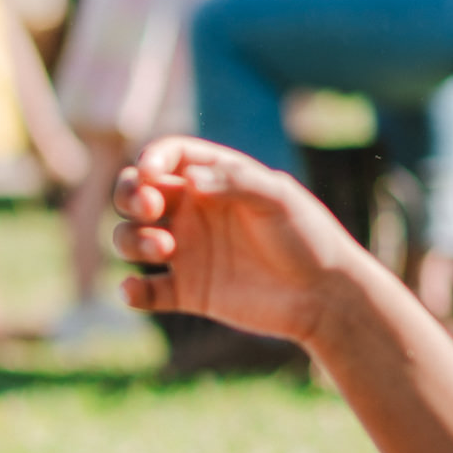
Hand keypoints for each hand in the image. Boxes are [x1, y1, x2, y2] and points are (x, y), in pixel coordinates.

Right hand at [111, 137, 378, 346]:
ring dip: (130, 241)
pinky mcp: (187, 292)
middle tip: (149, 209)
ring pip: (130, 239)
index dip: (151, 159)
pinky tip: (134, 291)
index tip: (151, 173)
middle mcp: (193, 212)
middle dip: (128, 196)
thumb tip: (188, 180)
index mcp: (213, 180)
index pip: (167, 157)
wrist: (324, 296)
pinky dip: (132, 292)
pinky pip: (146, 292)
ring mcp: (186, 252)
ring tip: (163, 250)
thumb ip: (235, 181)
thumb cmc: (307, 236)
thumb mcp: (279, 198)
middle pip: (135, 194)